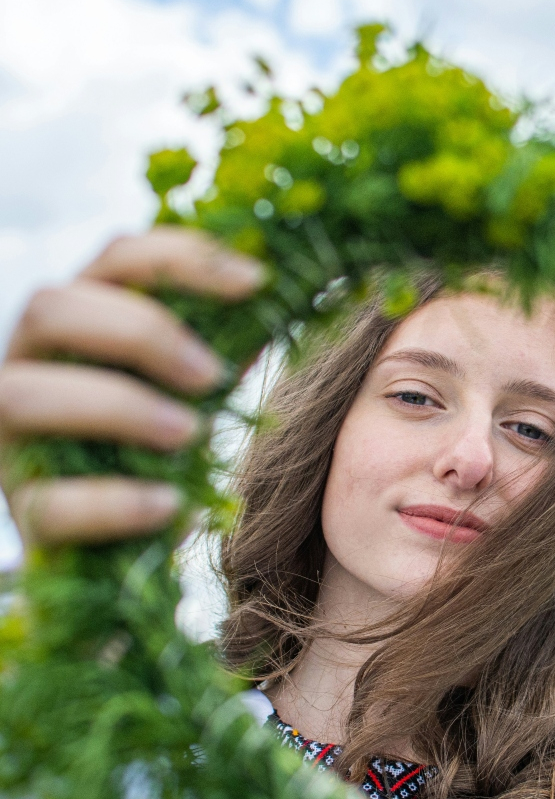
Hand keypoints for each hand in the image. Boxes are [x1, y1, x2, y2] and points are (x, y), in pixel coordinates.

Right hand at [0, 228, 263, 544]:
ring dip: (120, 407)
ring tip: (193, 435)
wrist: (123, 540)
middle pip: (51, 308)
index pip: (114, 259)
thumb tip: (284, 298)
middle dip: (141, 333)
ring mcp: (13, 438)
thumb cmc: (162, 446)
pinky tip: (174, 506)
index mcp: (80, 324)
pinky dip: (117, 501)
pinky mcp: (26, 509)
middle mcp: (30, 366)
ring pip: (24, 395)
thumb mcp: (194, 389)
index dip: (182, 257)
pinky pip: (52, 501)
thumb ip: (224, 344)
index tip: (258, 282)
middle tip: (213, 377)